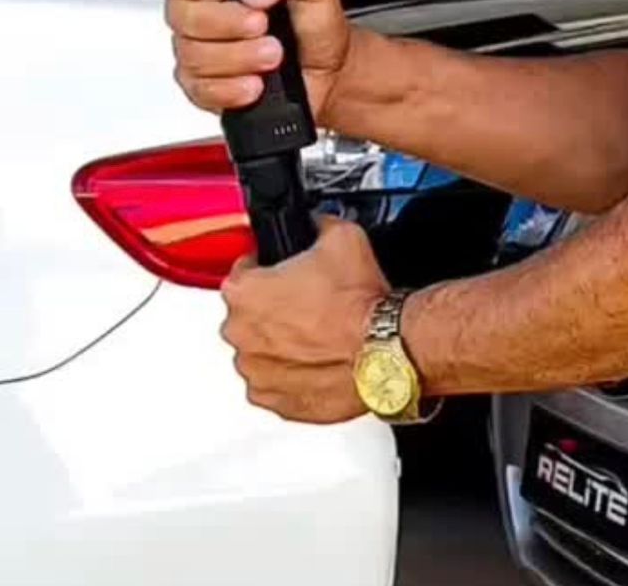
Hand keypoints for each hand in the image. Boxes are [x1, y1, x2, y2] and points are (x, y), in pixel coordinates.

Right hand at [151, 0, 352, 128]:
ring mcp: (200, 50)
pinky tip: (257, 82)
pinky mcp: (204, 86)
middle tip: (263, 24)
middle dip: (227, 23)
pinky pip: (200, 90)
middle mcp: (203, 10)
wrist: (329, 71)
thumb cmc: (315, 22)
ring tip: (273, 55)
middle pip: (181, 15)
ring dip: (238, 58)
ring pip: (191, 55)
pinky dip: (232, 88)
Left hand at [220, 216, 388, 422]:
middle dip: (271, 307)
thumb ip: (317, 225)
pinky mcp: (276, 402)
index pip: (241, 270)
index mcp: (245, 291)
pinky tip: (316, 361)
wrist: (385, 350)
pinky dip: (290, 375)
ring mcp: (256, 372)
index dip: (266, 266)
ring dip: (279, 344)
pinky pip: (273, 384)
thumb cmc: (359, 303)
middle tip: (307, 301)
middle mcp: (241, 334)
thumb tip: (318, 224)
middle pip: (247, 314)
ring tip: (316, 334)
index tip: (284, 270)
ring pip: (259, 351)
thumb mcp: (342, 235)